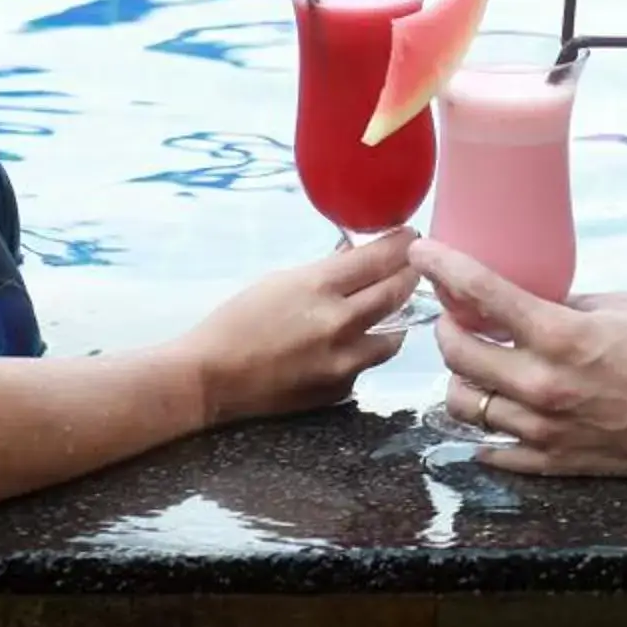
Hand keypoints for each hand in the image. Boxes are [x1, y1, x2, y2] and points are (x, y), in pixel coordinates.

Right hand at [182, 230, 419, 425]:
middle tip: (413, 265)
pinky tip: (355, 341)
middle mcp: (339, 323)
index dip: (401, 244)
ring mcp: (343, 361)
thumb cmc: (238, 321)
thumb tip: (357, 256)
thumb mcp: (280, 281)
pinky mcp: (340, 389)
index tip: (411, 237)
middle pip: (395, 292)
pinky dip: (366, 348)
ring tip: (392, 305)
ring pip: (394, 335)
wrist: (213, 377)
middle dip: (409, 274)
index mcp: (318, 287)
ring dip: (397, 317)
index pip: (378, 258)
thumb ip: (325, 270)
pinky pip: (367, 363)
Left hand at [412, 237, 626, 475]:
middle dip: (447, 329)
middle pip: (457, 354)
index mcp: (560, 335)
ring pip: (464, 405)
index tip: (422, 253)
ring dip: (460, 380)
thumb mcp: (615, 307)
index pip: (482, 294)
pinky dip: (484, 430)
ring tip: (474, 367)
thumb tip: (525, 295)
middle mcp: (542, 383)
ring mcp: (542, 427)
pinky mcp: (549, 460)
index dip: (443, 268)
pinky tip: (494, 410)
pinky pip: (491, 450)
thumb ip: (562, 302)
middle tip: (454, 318)